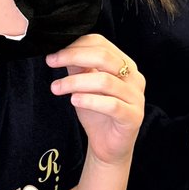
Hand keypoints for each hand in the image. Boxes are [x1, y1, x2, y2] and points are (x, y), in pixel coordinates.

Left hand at [46, 35, 143, 166]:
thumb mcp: (84, 86)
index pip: (102, 44)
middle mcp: (134, 78)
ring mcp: (136, 97)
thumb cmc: (98, 114)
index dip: (76, 45)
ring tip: (56, 87)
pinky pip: (111, 105)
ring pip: (105, 81)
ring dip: (75, 82)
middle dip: (74, 57)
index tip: (54, 53)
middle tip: (51, 62)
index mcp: (125, 65)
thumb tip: (62, 50)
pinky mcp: (133, 117)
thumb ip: (78, 68)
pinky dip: (90, 100)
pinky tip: (74, 100)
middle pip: (105, 57)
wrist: (109, 145)